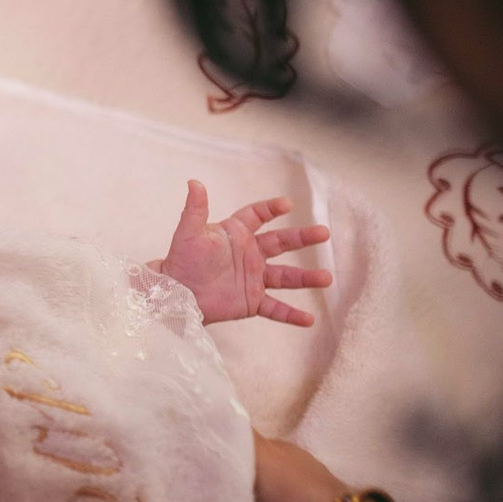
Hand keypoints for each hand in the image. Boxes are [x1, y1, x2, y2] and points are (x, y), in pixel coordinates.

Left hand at [159, 180, 331, 325]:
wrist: (175, 294)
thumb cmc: (180, 260)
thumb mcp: (188, 233)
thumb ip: (195, 209)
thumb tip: (194, 182)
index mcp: (236, 234)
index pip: (258, 216)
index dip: (271, 209)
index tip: (287, 204)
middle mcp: (249, 255)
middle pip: (281, 242)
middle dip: (303, 237)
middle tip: (323, 232)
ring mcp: (253, 278)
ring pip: (286, 277)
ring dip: (306, 278)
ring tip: (327, 278)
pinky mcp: (251, 301)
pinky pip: (276, 308)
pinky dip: (291, 314)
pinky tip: (309, 319)